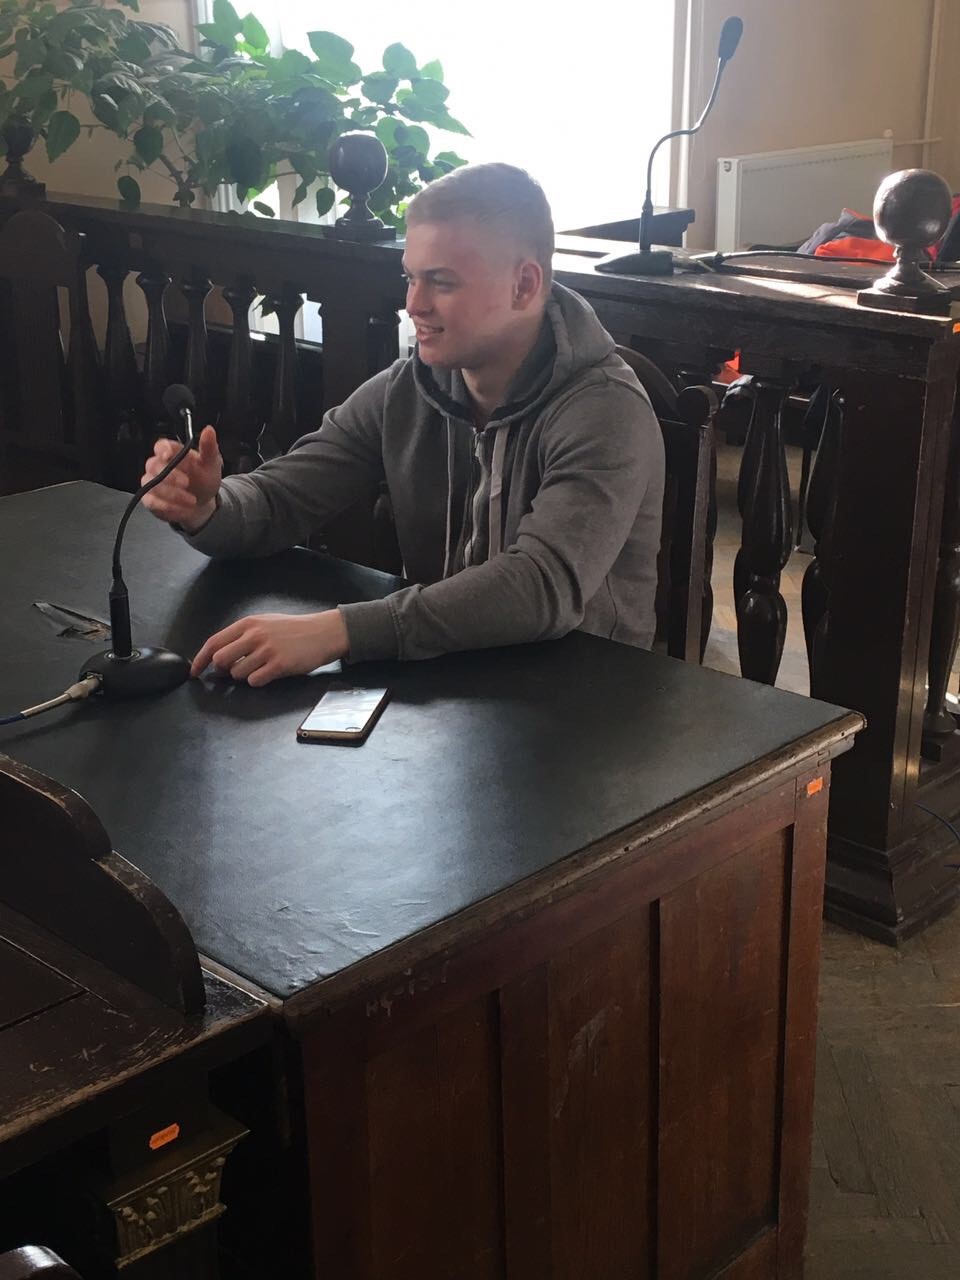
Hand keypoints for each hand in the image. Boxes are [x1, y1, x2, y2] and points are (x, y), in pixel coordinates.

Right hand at [141, 425, 222, 530]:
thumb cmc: (203, 478)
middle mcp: (157, 465)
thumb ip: (209, 448)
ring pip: (152, 485)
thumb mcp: (211, 464)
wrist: (202, 502)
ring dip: (172, 494)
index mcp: (171, 452)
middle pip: (153, 465)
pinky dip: (169, 507)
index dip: (163, 450)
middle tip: (187, 483)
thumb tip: (209, 430)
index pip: (160, 446)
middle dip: (170, 475)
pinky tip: (183, 509)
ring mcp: (151, 482)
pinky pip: (153, 503)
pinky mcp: (150, 500)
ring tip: (192, 501)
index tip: (169, 455)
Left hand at [190, 610, 349, 686]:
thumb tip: (220, 653)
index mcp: (248, 624)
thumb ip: (243, 635)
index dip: (200, 659)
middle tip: (234, 671)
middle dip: (223, 670)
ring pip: (237, 673)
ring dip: (244, 676)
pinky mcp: (279, 665)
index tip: (194, 671)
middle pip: (221, 660)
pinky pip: (255, 681)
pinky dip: (258, 681)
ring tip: (260, 668)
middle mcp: (254, 636)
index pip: (214, 642)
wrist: (323, 633)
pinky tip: (269, 673)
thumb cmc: (294, 629)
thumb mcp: (265, 623)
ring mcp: (266, 650)